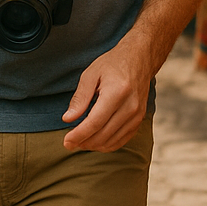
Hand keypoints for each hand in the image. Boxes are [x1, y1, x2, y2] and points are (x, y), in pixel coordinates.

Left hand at [61, 36, 152, 152]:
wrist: (139, 60)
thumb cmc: (112, 64)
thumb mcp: (90, 74)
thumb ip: (80, 98)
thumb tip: (67, 119)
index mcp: (117, 92)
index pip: (95, 122)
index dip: (79, 134)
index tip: (66, 142)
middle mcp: (130, 107)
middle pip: (104, 134)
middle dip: (84, 142)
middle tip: (69, 144)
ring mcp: (137, 115)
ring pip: (113, 141)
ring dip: (94, 146)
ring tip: (79, 142)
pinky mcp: (140, 120)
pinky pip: (122, 140)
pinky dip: (107, 144)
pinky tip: (95, 141)